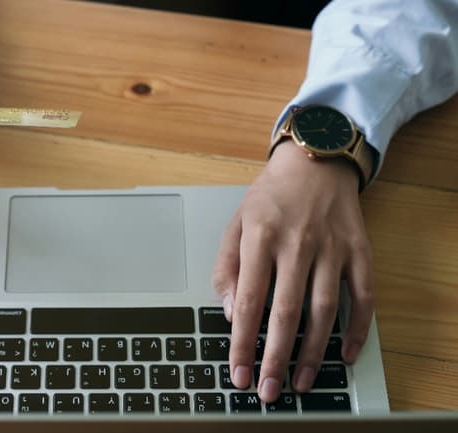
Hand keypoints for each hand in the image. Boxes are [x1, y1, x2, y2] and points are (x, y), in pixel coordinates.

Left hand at [212, 140, 373, 402]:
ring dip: (312, 352)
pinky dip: (357, 329)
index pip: (248, 301)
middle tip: (269, 390)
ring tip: (300, 382)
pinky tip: (345, 354)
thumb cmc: (270, 196)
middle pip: (285, 313)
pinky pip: (362, 297)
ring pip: (323, 311)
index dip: (242, 341)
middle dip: (275, 358)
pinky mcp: (359, 251)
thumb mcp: (235, 223)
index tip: (238, 371)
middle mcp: (297, 244)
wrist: (316, 161)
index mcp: (260, 237)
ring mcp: (332, 248)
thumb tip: (228, 311)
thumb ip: (227, 267)